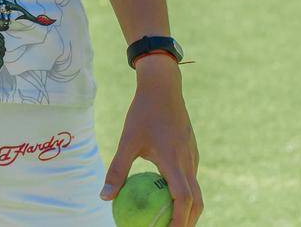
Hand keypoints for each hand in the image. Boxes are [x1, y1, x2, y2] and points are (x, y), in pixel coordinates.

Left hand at [100, 58, 201, 225]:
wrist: (164, 87)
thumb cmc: (142, 113)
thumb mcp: (126, 141)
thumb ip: (117, 170)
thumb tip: (104, 197)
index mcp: (174, 161)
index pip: (183, 200)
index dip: (179, 221)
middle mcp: (188, 162)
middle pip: (196, 201)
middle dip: (188, 222)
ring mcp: (193, 156)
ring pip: (196, 190)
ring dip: (188, 209)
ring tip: (172, 220)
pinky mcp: (192, 151)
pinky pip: (191, 177)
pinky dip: (186, 192)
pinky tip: (168, 194)